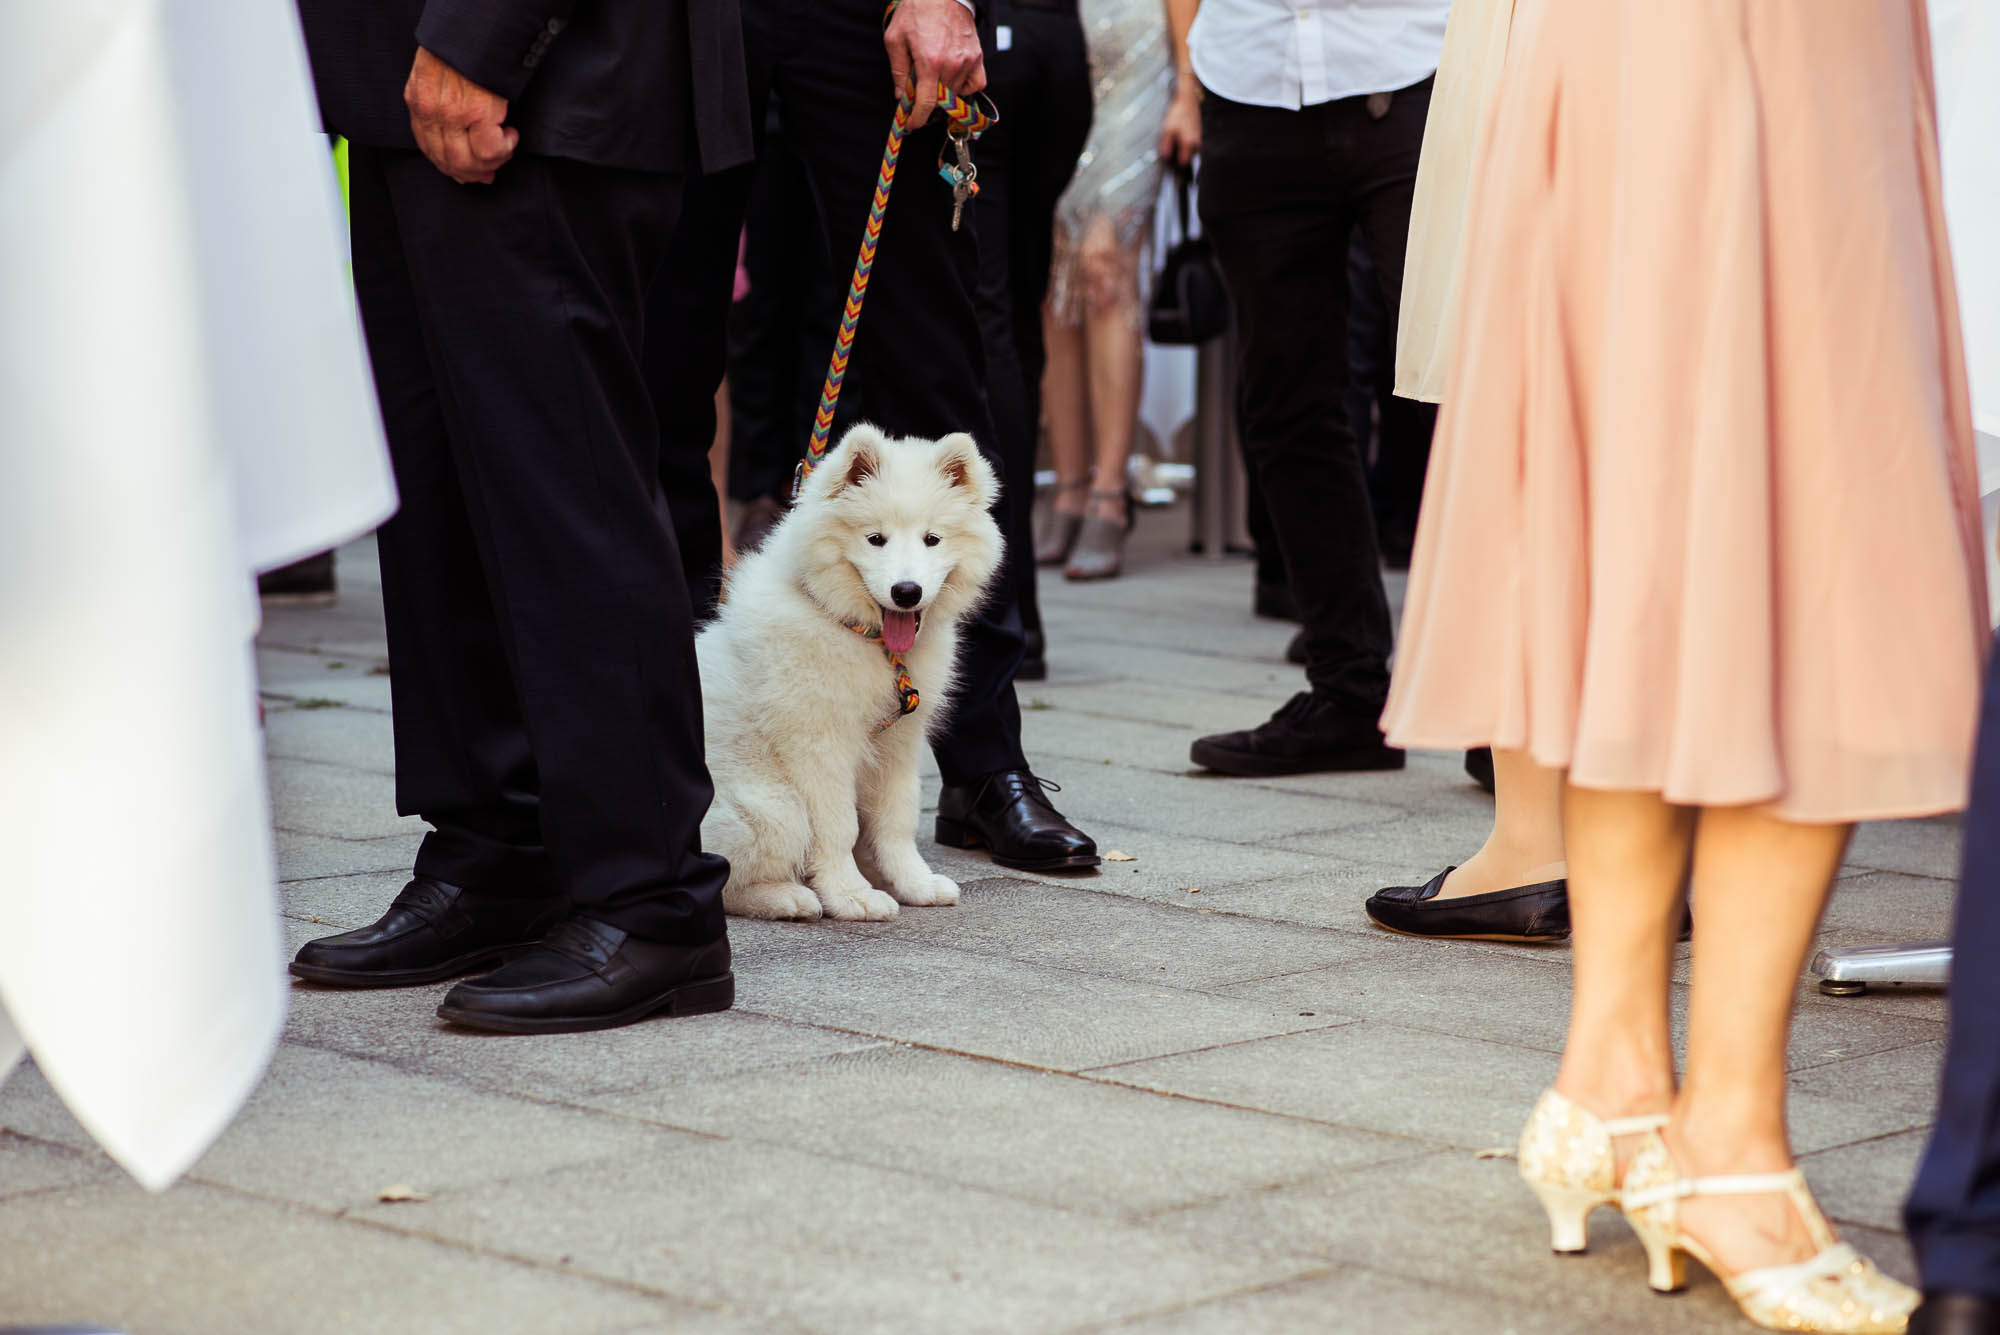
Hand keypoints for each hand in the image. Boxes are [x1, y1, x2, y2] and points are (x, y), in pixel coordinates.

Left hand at [404, 46, 518, 183]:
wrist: (475, 27)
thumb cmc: (461, 46)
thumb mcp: (435, 70)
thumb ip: (436, 97)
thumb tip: (454, 127)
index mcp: (418, 100)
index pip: (428, 147)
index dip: (449, 166)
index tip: (466, 172)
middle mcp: (431, 111)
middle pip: (448, 161)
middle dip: (472, 173)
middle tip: (490, 171)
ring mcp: (453, 114)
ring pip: (468, 162)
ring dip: (491, 163)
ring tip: (505, 148)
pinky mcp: (478, 113)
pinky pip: (490, 151)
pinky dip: (505, 150)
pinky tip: (511, 134)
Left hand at [884, 0, 985, 129]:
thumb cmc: (916, 11)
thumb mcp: (895, 39)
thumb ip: (898, 71)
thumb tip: (901, 96)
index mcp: (929, 62)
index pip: (927, 104)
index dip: (917, 119)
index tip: (912, 124)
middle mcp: (952, 65)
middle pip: (940, 100)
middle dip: (927, 100)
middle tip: (918, 88)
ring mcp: (967, 61)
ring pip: (955, 93)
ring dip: (944, 91)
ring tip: (934, 72)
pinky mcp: (977, 57)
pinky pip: (975, 84)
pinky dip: (965, 86)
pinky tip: (953, 77)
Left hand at [1159, 83, 1200, 165]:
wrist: (1187, 100)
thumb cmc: (1177, 114)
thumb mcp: (1167, 130)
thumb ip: (1166, 146)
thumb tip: (1166, 158)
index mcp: (1189, 144)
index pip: (1183, 163)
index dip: (1176, 166)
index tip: (1169, 165)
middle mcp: (1196, 144)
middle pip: (1187, 159)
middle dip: (1178, 158)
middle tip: (1168, 152)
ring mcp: (1198, 139)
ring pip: (1189, 152)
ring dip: (1181, 150)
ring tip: (1173, 141)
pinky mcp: (1198, 135)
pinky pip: (1190, 145)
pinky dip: (1184, 144)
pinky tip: (1178, 137)